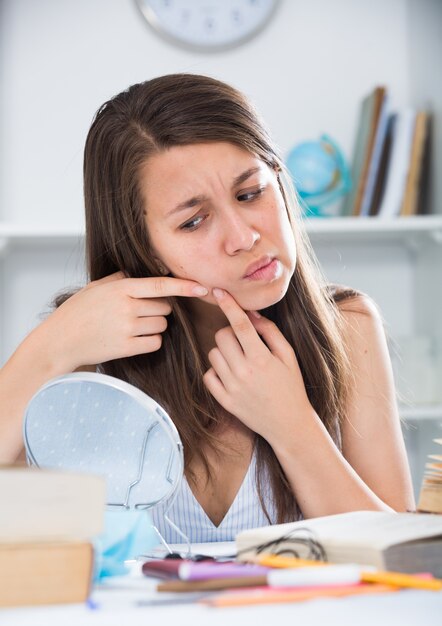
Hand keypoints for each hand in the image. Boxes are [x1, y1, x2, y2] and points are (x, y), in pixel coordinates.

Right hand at [42, 272, 207, 370]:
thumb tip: (145, 274)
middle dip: (159, 309)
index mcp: (121, 288)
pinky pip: (155, 343)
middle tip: (138, 312)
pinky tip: (133, 339)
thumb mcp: (97, 287)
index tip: (203, 287)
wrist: (60, 341)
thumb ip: (122, 279)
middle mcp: (127, 307)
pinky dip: (150, 341)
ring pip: (162, 326)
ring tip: (131, 326)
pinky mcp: (126, 348)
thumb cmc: (78, 312)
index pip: (160, 285)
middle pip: (165, 308)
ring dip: (154, 326)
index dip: (184, 286)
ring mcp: (127, 328)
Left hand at [203, 288, 313, 445]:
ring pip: (213, 354)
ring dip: (223, 351)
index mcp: (261, 359)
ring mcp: (232, 388)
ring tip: (239, 360)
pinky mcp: (224, 401)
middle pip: (221, 336)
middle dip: (229, 332)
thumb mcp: (288, 356)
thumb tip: (251, 314)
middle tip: (242, 341)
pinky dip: (216, 371)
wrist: (289, 424)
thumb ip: (270, 332)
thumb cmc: (291, 387)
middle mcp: (244, 372)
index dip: (229, 305)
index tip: (218, 292)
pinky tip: (231, 374)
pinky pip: (209, 375)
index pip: (240, 325)